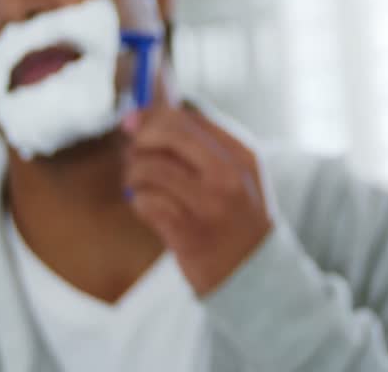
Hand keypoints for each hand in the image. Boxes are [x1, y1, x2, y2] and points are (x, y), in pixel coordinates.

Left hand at [121, 105, 272, 296]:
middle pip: (169, 133)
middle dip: (141, 139)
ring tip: (140, 185)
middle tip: (133, 152)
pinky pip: (144, 202)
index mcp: (242, 155)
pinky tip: (150, 208)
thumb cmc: (235, 217)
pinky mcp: (187, 232)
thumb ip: (194, 144)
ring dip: (134, 175)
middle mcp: (228, 175)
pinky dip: (139, 202)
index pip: (188, 118)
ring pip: (150, 167)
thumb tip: (139, 116)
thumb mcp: (233, 174)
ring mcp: (208, 205)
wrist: (254, 272)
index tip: (135, 122)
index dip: (154, 116)